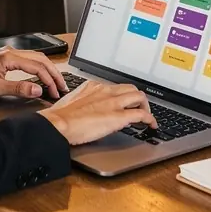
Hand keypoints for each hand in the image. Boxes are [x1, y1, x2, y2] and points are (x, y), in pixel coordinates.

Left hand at [0, 48, 67, 100]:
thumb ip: (18, 88)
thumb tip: (38, 89)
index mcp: (11, 57)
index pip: (38, 67)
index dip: (50, 80)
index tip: (56, 92)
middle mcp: (12, 52)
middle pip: (41, 60)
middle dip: (54, 73)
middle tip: (63, 87)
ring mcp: (10, 54)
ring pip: (36, 58)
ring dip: (47, 70)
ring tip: (56, 83)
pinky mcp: (7, 58)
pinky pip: (29, 60)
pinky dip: (39, 68)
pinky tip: (41, 76)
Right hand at [39, 79, 155, 146]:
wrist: (59, 123)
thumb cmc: (60, 116)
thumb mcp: (73, 101)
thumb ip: (84, 100)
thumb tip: (86, 108)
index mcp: (94, 86)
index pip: (115, 87)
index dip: (122, 95)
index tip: (123, 102)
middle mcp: (106, 91)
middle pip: (130, 88)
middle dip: (137, 98)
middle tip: (139, 108)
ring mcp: (113, 103)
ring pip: (139, 96)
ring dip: (146, 106)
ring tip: (147, 116)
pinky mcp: (119, 116)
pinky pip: (141, 114)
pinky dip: (150, 119)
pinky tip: (151, 125)